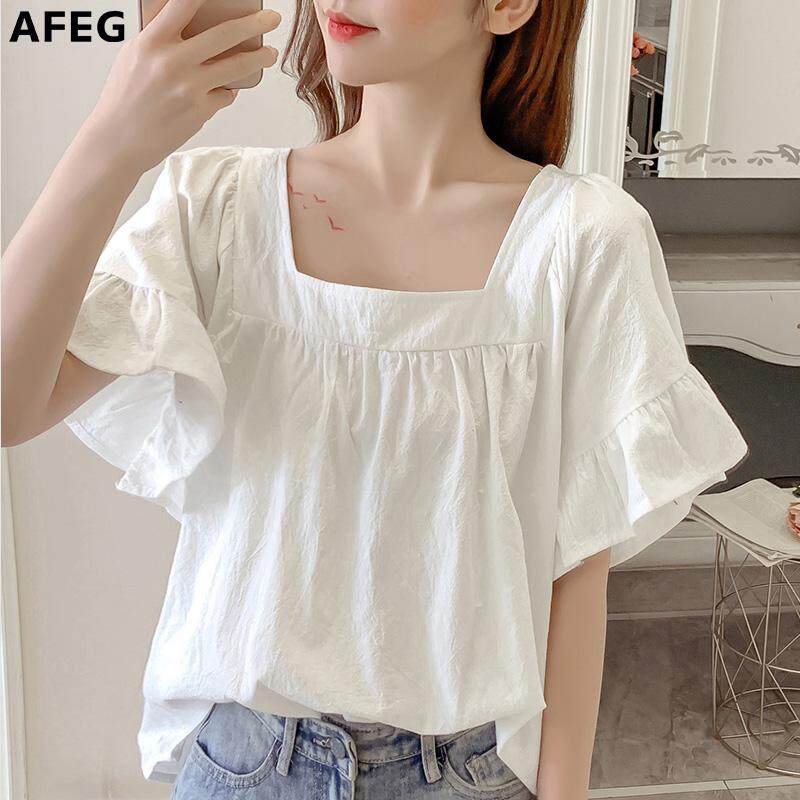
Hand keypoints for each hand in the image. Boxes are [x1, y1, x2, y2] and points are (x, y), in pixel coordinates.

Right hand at [83, 0, 280, 172]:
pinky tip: (220, 90)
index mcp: (151, 42)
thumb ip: (162, 38)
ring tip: (270, 53)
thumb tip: (191, 22)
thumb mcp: (135, 56)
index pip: (183, 4)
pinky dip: (226, 91)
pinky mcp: (200, 111)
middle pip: (224, 35)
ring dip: (259, 58)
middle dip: (254, 23)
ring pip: (236, 67)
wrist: (119, 139)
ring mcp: (189, 88)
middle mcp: (172, 62)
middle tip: (274, 19)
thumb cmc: (126, 96)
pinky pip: (225, 95)